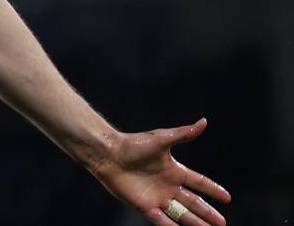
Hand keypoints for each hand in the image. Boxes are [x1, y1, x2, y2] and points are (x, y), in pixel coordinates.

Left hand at [91, 117, 231, 225]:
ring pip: (181, 214)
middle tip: (222, 224)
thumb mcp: (161, 139)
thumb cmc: (133, 144)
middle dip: (208, 213)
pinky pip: (162, 221)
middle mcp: (168, 186)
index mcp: (174, 170)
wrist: (109, 154)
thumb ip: (184, 134)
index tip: (227, 198)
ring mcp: (157, 197)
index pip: (199, 182)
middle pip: (193, 203)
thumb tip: (204, 122)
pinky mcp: (144, 206)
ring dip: (195, 224)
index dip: (213, 190)